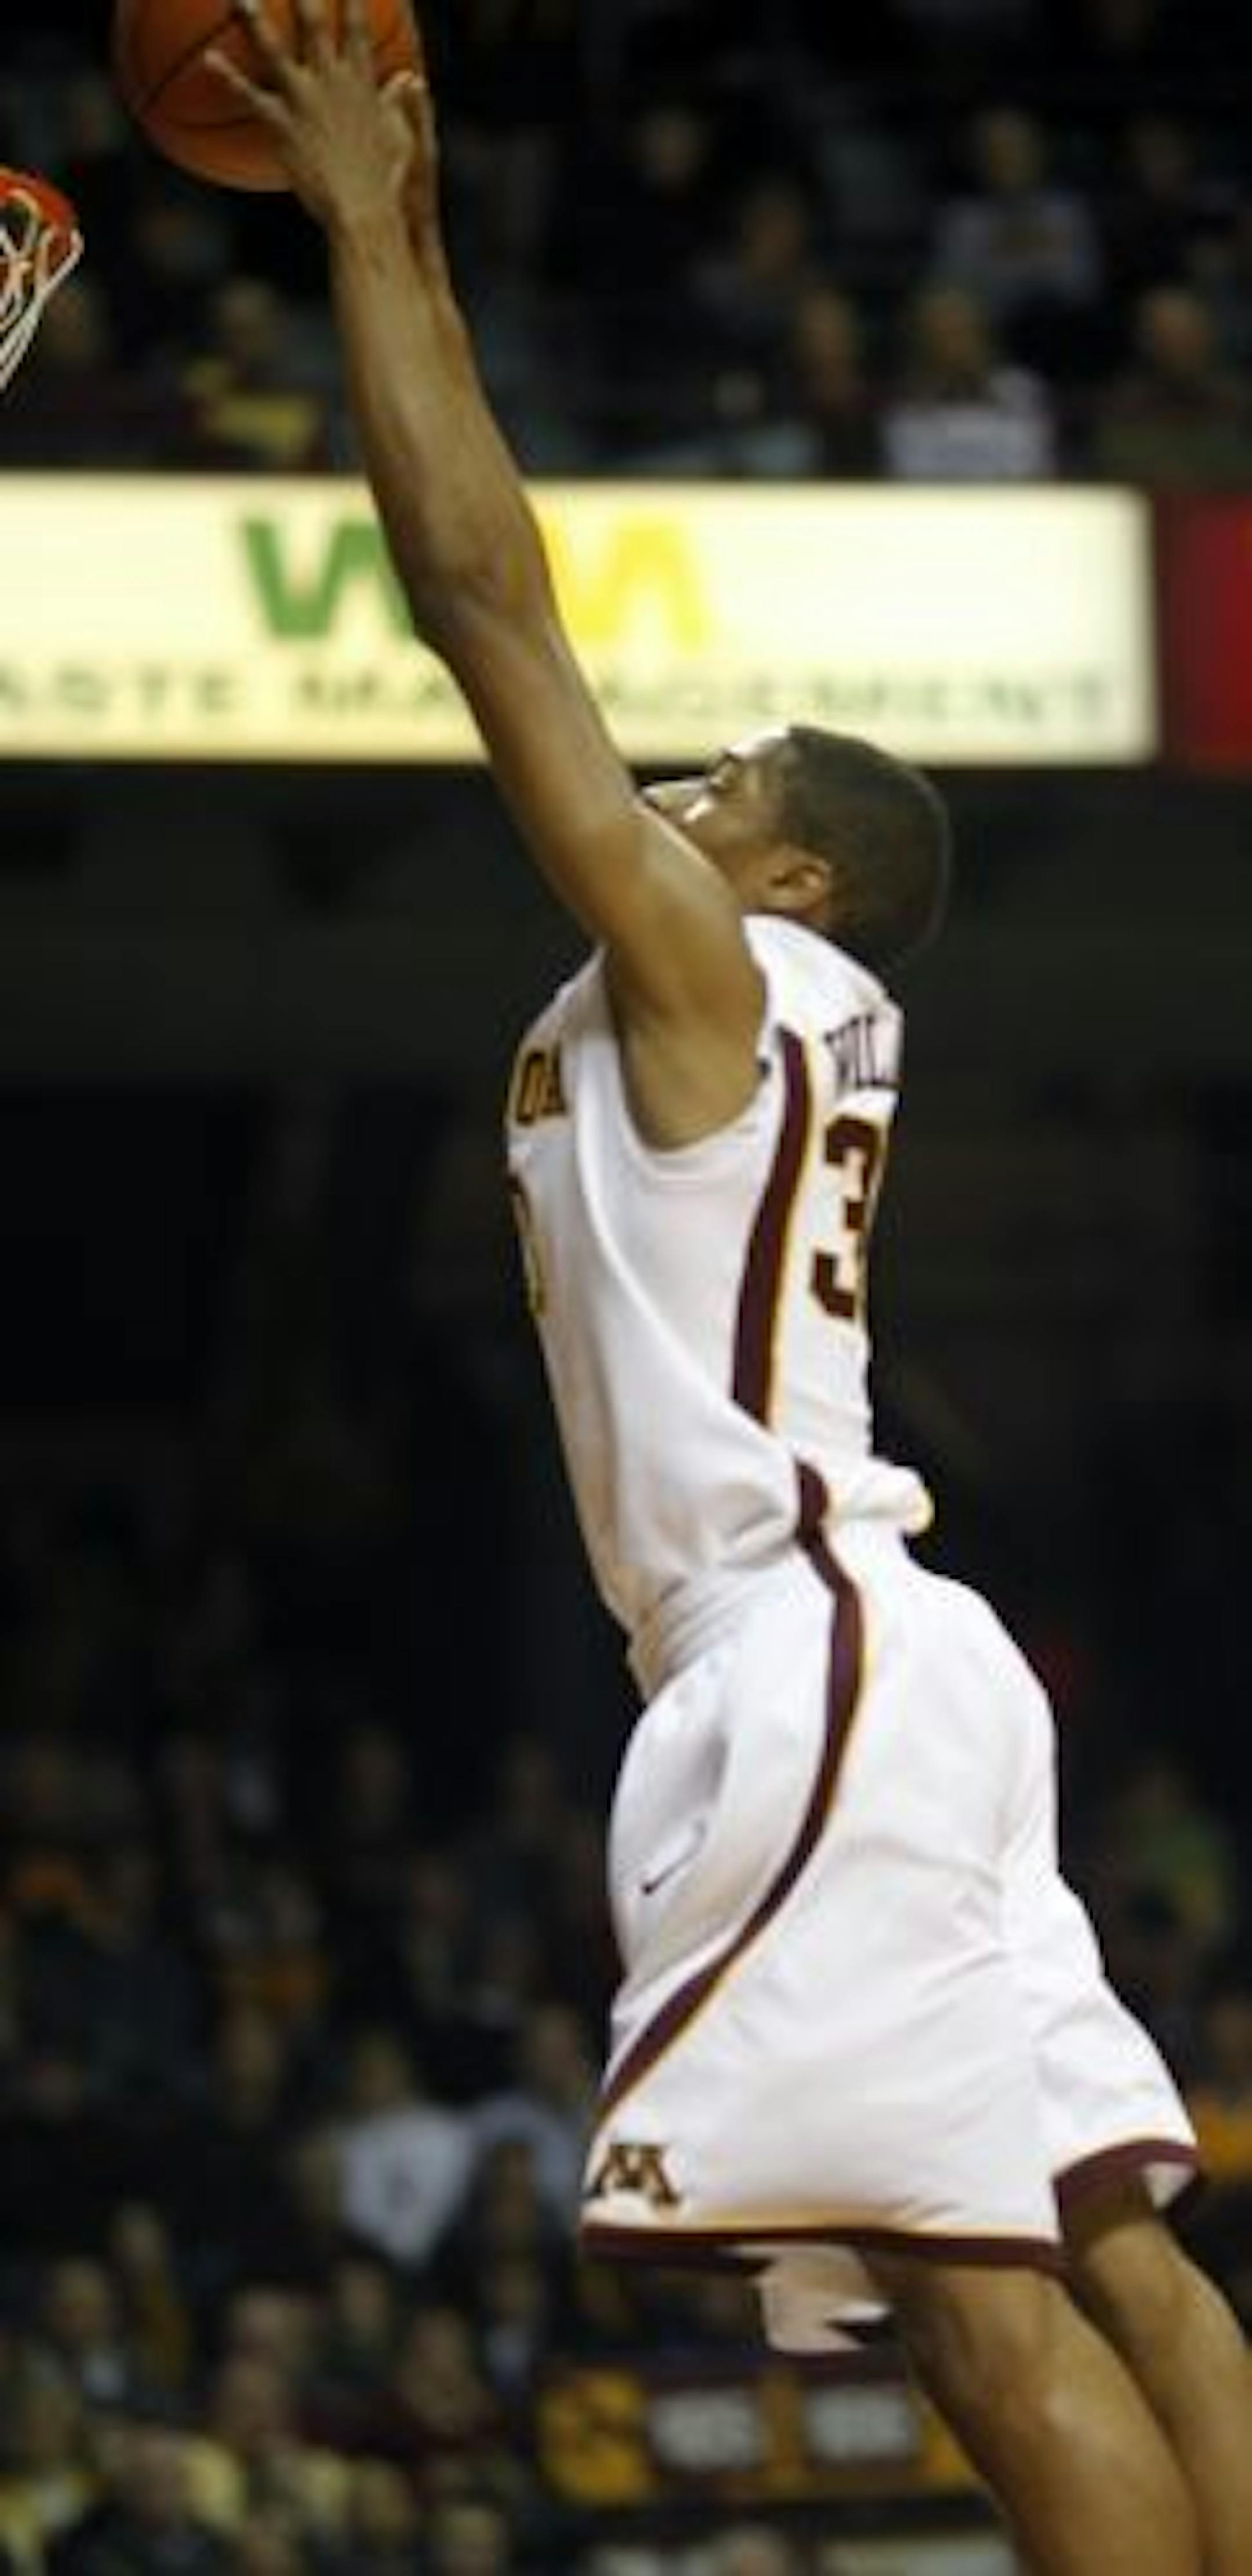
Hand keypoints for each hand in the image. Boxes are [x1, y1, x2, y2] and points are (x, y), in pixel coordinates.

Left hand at [207, 0, 423, 232]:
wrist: (364, 211)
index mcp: (361, 81)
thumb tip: (411, 77)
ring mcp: (304, 100)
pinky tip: (209, 60)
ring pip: (274, 49)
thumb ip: (405, 104)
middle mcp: (331, 81)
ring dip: (254, 20)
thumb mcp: (404, 140)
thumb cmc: (389, 183)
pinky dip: (227, 77)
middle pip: (313, 22)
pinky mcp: (283, 124)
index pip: (357, 27)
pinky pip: (250, 96)